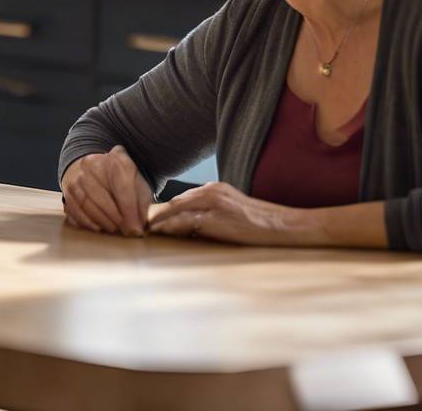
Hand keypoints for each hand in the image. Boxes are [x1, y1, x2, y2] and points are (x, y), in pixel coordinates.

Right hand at [60, 145, 151, 236]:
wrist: (95, 167)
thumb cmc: (122, 179)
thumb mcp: (138, 184)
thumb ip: (141, 203)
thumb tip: (137, 227)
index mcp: (115, 161)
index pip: (122, 187)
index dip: (129, 211)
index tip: (135, 228)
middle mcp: (91, 165)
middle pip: (102, 196)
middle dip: (115, 218)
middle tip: (125, 231)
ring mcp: (76, 177)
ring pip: (86, 204)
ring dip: (101, 221)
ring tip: (113, 229)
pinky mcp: (67, 189)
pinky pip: (74, 209)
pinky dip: (87, 221)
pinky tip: (98, 227)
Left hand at [147, 182, 295, 244]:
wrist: (282, 225)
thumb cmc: (259, 223)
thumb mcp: (231, 210)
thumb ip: (210, 211)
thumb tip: (189, 226)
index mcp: (214, 188)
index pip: (181, 198)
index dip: (164, 209)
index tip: (150, 218)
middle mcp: (211, 191)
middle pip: (174, 202)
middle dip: (156, 214)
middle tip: (139, 224)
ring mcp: (213, 204)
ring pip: (176, 210)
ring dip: (159, 221)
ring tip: (144, 230)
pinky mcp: (216, 218)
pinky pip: (186, 222)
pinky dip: (170, 227)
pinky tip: (160, 233)